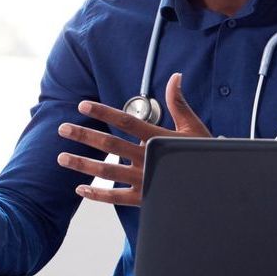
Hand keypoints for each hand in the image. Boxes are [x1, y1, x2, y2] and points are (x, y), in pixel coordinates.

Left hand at [55, 73, 208, 206]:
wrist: (215, 186)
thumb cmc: (203, 153)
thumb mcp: (193, 127)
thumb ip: (178, 103)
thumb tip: (175, 77)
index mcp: (158, 138)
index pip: (126, 121)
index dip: (103, 112)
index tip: (83, 105)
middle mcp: (148, 158)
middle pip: (110, 145)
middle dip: (84, 135)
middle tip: (62, 128)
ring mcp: (144, 179)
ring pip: (107, 171)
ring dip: (82, 164)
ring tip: (61, 157)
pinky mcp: (144, 198)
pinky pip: (116, 197)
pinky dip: (97, 195)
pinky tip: (80, 189)